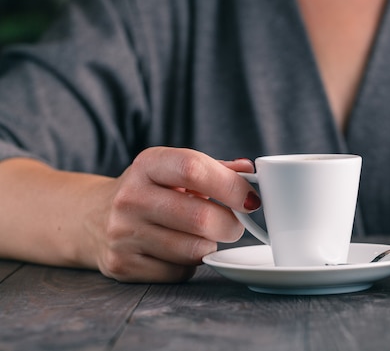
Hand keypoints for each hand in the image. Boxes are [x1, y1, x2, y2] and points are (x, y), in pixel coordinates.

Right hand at [87, 147, 259, 282]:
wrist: (92, 218)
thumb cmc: (149, 190)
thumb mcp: (174, 170)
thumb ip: (214, 169)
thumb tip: (249, 173)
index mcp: (148, 165)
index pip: (193, 169)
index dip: (231, 186)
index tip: (251, 199)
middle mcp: (130, 197)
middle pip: (201, 218)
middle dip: (231, 225)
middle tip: (234, 224)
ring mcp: (123, 234)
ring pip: (194, 250)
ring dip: (210, 245)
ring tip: (204, 235)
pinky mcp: (122, 265)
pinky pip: (179, 272)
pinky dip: (190, 264)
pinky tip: (180, 250)